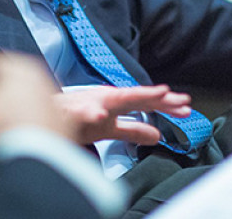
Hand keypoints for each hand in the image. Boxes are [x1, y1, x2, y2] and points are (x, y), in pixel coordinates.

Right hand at [0, 53, 73, 143]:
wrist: (36, 162)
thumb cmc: (6, 131)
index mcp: (20, 66)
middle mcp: (43, 78)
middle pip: (9, 83)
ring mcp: (56, 100)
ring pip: (26, 102)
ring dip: (14, 114)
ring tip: (4, 133)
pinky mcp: (64, 122)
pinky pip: (39, 121)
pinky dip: (30, 128)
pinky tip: (20, 141)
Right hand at [55, 85, 191, 145]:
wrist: (45, 114)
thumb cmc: (77, 118)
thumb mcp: (111, 127)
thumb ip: (133, 130)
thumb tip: (157, 135)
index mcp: (117, 102)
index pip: (146, 102)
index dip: (166, 104)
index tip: (186, 107)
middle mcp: (107, 98)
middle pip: (136, 95)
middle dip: (154, 95)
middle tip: (172, 95)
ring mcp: (91, 102)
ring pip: (113, 99)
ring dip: (130, 97)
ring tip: (150, 96)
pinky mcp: (73, 112)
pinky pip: (83, 112)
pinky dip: (91, 112)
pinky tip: (100, 114)